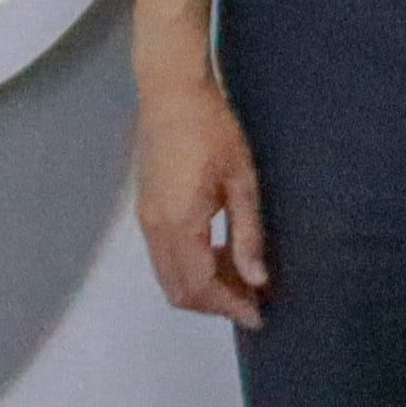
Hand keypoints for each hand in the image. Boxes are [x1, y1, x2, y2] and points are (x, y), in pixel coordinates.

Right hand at [131, 65, 268, 321]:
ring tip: (243, 274)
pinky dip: (191, 266)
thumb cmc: (213, 129)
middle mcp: (155, 229)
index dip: (230, 307)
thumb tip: (257, 279)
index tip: (259, 314)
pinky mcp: (146, 209)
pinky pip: (165, 256)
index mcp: (179, 224)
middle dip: (216, 303)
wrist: (172, 92)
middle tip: (254, 298)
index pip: (201, 287)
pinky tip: (221, 250)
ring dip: (204, 286)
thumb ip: (248, 235)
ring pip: (170, 276)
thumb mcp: (242, 182)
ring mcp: (146, 220)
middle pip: (179, 291)